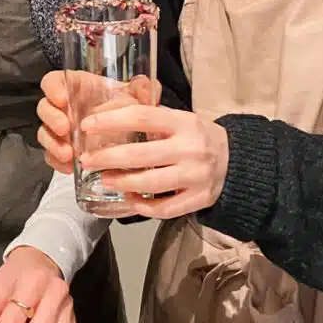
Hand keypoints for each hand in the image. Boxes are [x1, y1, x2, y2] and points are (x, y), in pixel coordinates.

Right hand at [37, 70, 160, 174]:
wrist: (130, 132)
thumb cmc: (126, 106)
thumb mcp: (135, 96)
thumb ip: (141, 90)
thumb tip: (145, 84)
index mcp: (75, 87)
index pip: (53, 82)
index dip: (53, 88)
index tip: (62, 99)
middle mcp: (63, 107)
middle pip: (44, 108)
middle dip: (52, 119)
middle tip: (66, 129)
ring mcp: (59, 129)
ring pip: (44, 133)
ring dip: (52, 144)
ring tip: (69, 154)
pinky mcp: (61, 149)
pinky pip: (51, 155)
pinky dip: (56, 162)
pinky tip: (69, 168)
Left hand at [79, 104, 228, 218]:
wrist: (235, 162)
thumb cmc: (197, 137)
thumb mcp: (179, 119)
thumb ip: (149, 117)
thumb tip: (104, 115)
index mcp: (184, 122)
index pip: (142, 117)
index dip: (111, 121)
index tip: (87, 126)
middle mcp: (191, 148)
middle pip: (141, 154)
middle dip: (107, 157)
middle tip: (86, 159)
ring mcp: (196, 176)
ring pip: (150, 183)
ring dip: (121, 182)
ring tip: (104, 179)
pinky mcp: (199, 199)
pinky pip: (164, 208)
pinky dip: (142, 205)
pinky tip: (128, 199)